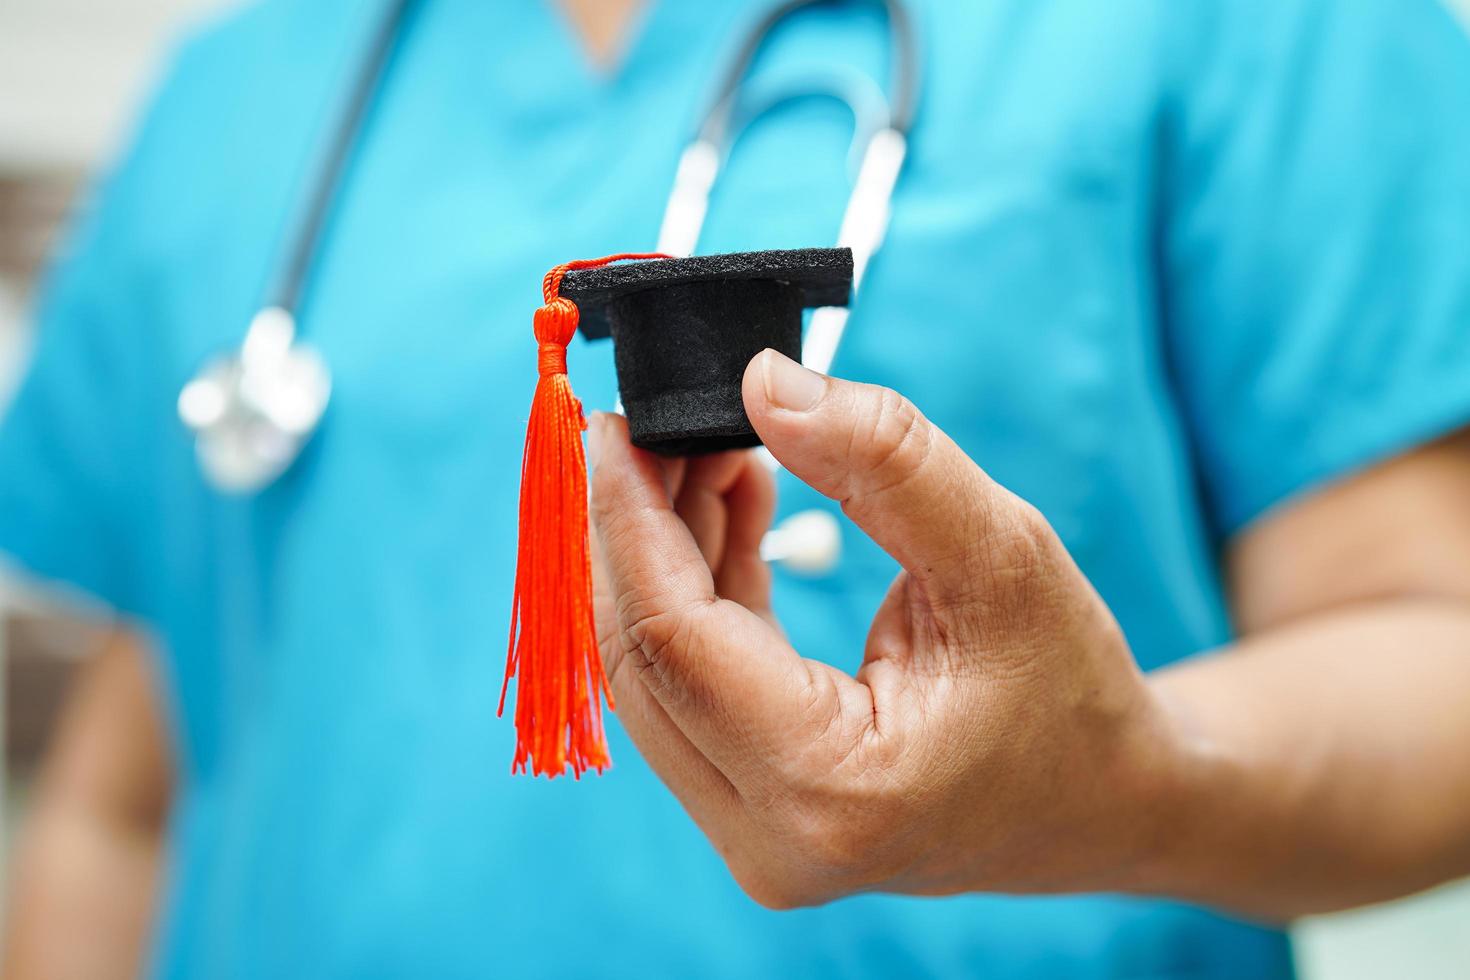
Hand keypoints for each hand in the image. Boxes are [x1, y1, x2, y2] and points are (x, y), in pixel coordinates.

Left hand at [588, 350, 1179, 907]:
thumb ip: (883, 459)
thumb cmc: (1071, 688)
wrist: (1105, 802)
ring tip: (708, 446)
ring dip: (663, 551)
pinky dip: (696, 589)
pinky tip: (728, 504)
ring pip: (654, 671)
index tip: (611, 423)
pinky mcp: (752, 808)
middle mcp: (770, 838)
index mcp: (830, 789)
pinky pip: (688, 685)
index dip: (630, 520)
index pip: (674, 638)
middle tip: (654, 421)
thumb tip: (761, 382)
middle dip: (634, 527)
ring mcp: (752, 834)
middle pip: (642, 658)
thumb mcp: (1001, 553)